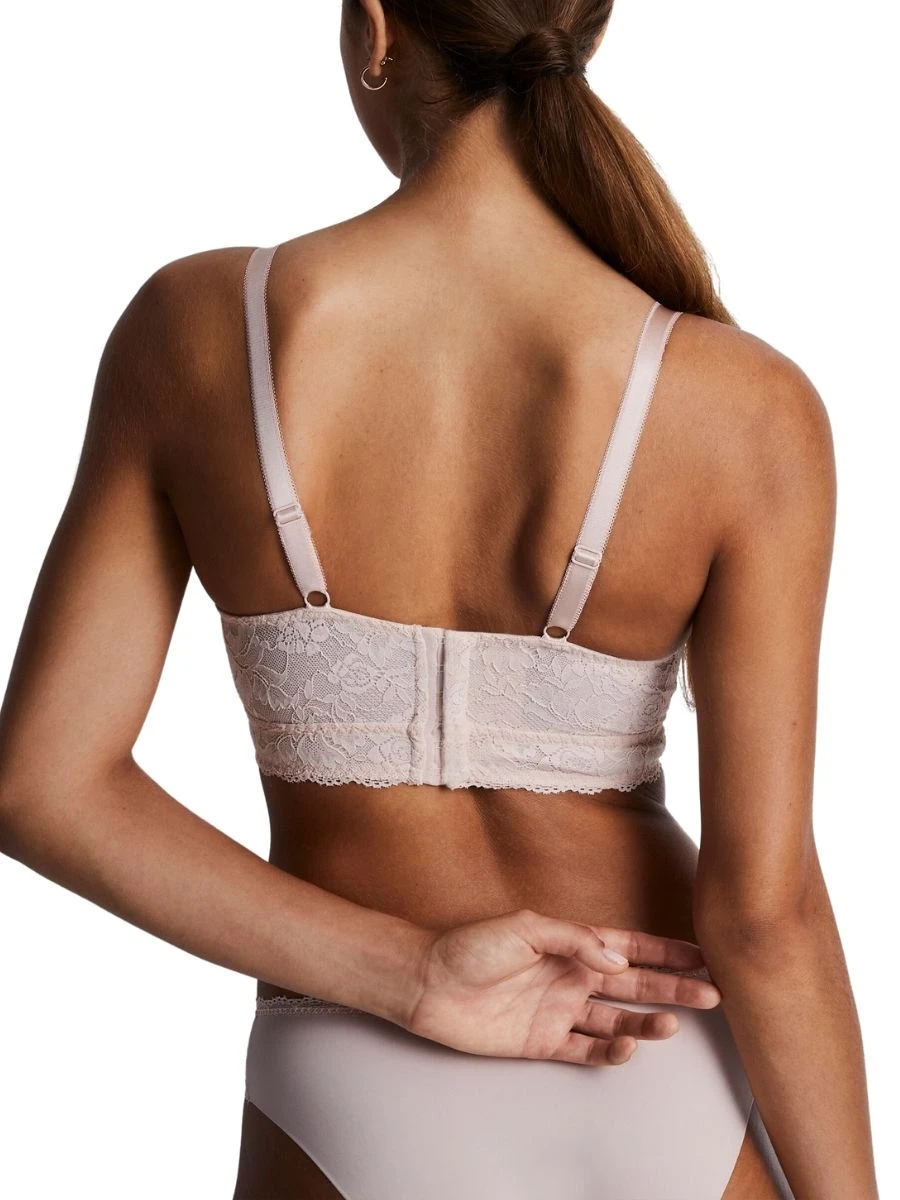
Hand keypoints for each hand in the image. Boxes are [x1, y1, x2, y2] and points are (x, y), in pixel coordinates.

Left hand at [402, 907, 720, 1066]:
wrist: (428, 983)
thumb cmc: (471, 946)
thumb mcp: (526, 928)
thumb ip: (575, 940)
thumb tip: (619, 958)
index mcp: (570, 944)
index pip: (629, 947)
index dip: (666, 952)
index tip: (702, 955)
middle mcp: (571, 976)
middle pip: (634, 984)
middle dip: (673, 988)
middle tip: (711, 995)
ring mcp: (559, 1011)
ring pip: (617, 1019)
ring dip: (647, 1021)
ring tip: (671, 1024)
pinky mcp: (543, 1042)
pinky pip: (586, 1050)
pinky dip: (610, 1051)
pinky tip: (627, 1046)